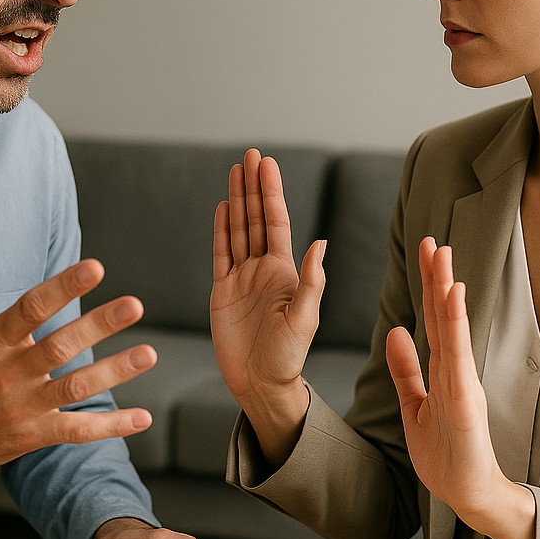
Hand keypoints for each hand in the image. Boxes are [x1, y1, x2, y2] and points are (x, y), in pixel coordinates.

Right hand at [0, 212, 156, 482]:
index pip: (30, 309)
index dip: (63, 288)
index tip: (96, 268)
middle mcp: (8, 373)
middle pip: (60, 347)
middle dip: (98, 326)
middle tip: (135, 305)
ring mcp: (23, 407)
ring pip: (75, 388)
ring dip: (114, 372)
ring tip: (150, 353)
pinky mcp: (33, 434)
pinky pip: (75, 431)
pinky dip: (109, 426)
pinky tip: (143, 417)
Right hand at [210, 150, 324, 461]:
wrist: (261, 383)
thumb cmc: (288, 356)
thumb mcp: (305, 319)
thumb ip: (311, 282)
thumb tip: (319, 243)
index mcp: (284, 272)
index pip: (276, 222)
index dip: (270, 192)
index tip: (266, 165)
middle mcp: (263, 269)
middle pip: (256, 218)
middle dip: (253, 186)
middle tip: (250, 155)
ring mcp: (241, 278)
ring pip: (237, 230)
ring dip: (236, 200)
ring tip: (235, 171)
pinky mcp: (222, 292)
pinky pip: (220, 254)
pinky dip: (220, 230)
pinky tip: (222, 208)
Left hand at [385, 238, 534, 538]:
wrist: (469, 497)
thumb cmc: (447, 455)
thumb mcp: (416, 406)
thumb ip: (407, 370)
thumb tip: (395, 332)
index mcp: (443, 371)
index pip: (432, 319)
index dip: (427, 285)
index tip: (425, 251)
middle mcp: (456, 370)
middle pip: (443, 316)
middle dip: (437, 277)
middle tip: (433, 239)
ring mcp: (463, 383)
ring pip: (453, 328)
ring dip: (446, 291)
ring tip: (443, 256)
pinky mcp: (466, 401)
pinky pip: (458, 357)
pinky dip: (455, 326)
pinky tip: (453, 297)